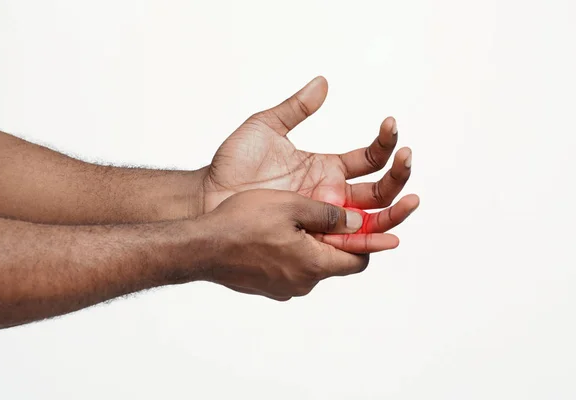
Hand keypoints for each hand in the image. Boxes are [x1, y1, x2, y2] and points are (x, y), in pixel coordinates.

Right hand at [197, 189, 400, 300]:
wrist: (200, 247)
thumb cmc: (241, 223)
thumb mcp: (291, 207)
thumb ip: (329, 214)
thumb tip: (357, 220)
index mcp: (314, 264)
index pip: (357, 259)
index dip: (371, 242)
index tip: (385, 231)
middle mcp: (302, 282)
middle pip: (335, 261)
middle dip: (340, 239)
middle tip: (338, 216)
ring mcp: (282, 287)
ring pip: (312, 263)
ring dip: (314, 243)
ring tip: (302, 219)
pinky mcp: (267, 285)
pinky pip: (291, 268)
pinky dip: (294, 251)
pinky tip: (279, 232)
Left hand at [202, 76, 418, 222]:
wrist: (209, 195)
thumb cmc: (234, 163)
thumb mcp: (266, 126)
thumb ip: (296, 107)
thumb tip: (323, 82)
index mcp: (327, 167)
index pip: (368, 158)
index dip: (385, 143)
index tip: (390, 124)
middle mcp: (331, 194)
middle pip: (379, 190)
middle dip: (399, 175)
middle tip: (406, 157)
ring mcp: (324, 217)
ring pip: (372, 219)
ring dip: (395, 211)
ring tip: (412, 199)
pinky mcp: (312, 237)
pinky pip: (347, 244)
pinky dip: (370, 242)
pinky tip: (388, 237)